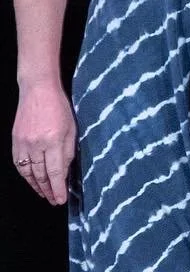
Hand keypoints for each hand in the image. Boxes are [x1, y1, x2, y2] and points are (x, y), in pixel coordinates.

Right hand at [12, 80, 74, 204]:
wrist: (38, 91)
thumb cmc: (59, 107)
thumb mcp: (72, 127)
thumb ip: (69, 150)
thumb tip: (66, 169)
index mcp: (53, 140)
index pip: (56, 172)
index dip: (58, 188)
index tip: (60, 199)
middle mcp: (36, 144)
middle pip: (41, 175)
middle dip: (48, 190)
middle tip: (53, 200)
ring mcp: (23, 143)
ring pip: (28, 172)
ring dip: (35, 186)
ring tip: (43, 194)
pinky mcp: (15, 141)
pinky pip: (19, 163)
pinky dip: (25, 174)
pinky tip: (31, 180)